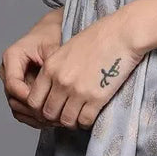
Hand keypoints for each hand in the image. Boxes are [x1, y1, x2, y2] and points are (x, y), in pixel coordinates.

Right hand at [0, 8, 63, 128]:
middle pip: (14, 98)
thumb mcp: (52, 46)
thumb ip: (51, 63)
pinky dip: (34, 117)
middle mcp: (7, 71)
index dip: (28, 97)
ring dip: (34, 116)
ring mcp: (11, 82)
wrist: (48, 32)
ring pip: (17, 107)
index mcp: (11, 57)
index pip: (13, 84)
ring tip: (54, 121)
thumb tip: (56, 82)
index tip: (47, 103)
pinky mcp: (17, 91)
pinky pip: (21, 110)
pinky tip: (50, 121)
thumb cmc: (49, 36)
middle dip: (33, 109)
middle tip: (53, 117)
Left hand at [25, 7, 144, 130]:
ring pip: (66, 120)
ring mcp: (78, 91)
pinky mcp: (96, 98)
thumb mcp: (67, 49)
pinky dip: (86, 121)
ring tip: (78, 115)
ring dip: (71, 121)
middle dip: (56, 117)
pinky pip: (84, 121)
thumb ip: (56, 69)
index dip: (40, 109)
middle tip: (65, 114)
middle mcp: (61, 81)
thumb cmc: (98, 37)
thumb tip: (53, 89)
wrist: (122, 33)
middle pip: (48, 113)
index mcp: (50, 67)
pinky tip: (90, 114)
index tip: (51, 108)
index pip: (33, 100)